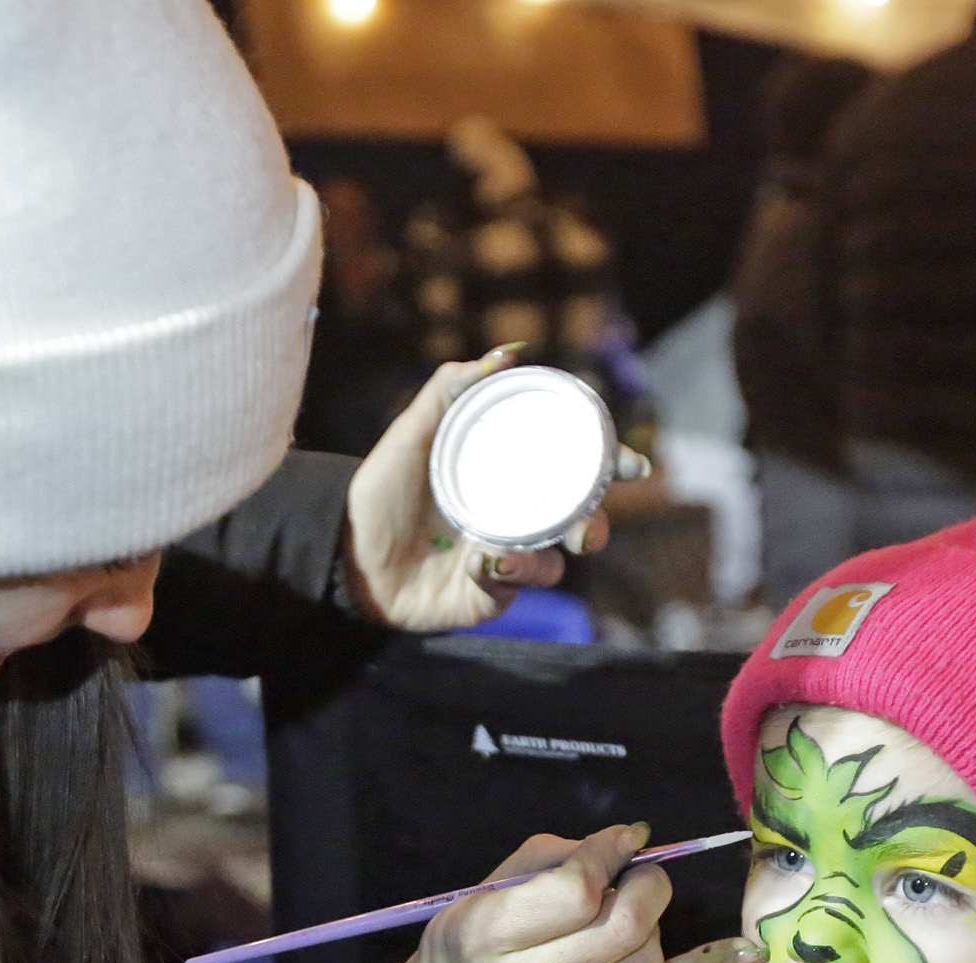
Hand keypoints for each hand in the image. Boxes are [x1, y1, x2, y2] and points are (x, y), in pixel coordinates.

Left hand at [344, 347, 612, 630]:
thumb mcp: (412, 433)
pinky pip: (516, 588)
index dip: (607, 466)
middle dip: (596, 525)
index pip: (569, 470)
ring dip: (546, 557)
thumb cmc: (379, 492)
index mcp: (507, 478)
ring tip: (516, 549)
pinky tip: (479, 563)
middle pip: (578, 523)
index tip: (631, 463)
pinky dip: (506, 574)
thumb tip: (508, 353)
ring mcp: (505, 560)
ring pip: (555, 564)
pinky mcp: (488, 596)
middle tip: (588, 527)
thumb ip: (451, 390)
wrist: (343, 551)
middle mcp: (514, 519)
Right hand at [403, 824, 764, 962]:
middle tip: (638, 878)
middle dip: (646, 886)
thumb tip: (625, 841)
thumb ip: (546, 862)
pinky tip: (741, 949)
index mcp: (488, 937)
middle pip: (624, 925)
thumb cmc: (460, 960)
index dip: (610, 856)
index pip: (576, 891)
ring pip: (648, 959)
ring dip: (653, 924)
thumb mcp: (477, 898)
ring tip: (627, 918)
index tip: (623, 842)